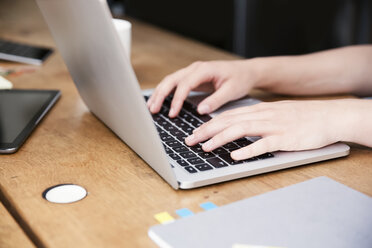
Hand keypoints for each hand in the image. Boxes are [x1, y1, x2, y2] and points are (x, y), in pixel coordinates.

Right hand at [147, 60, 260, 117]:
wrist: (246, 71)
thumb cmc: (240, 79)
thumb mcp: (232, 91)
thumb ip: (216, 100)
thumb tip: (201, 110)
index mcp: (204, 69)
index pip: (185, 84)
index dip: (177, 99)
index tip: (173, 113)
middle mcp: (195, 68)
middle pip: (172, 80)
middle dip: (160, 95)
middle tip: (152, 110)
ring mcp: (192, 72)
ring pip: (170, 80)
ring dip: (159, 93)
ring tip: (151, 107)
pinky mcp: (192, 78)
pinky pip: (175, 84)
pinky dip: (166, 92)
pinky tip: (160, 102)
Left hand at [185, 99, 359, 159]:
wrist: (329, 116)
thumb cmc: (302, 117)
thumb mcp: (274, 114)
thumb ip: (256, 120)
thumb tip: (236, 128)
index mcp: (258, 110)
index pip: (227, 115)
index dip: (208, 124)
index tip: (194, 132)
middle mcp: (262, 115)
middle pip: (228, 121)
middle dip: (206, 131)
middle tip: (189, 140)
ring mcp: (273, 126)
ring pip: (240, 129)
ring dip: (220, 139)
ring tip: (205, 147)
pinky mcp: (284, 138)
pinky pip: (263, 144)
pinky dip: (247, 150)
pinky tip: (235, 156)